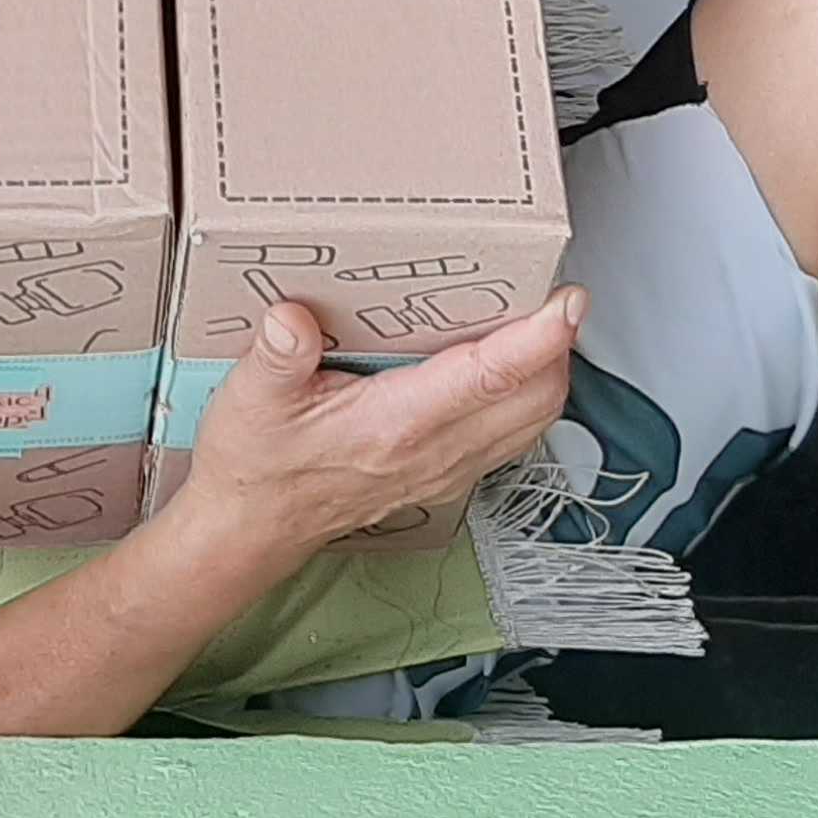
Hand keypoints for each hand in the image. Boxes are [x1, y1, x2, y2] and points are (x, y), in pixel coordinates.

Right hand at [186, 292, 584, 550]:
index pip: (490, 378)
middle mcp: (435, 451)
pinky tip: (509, 366)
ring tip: (537, 321)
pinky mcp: (450, 474)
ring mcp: (449, 468)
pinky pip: (515, 435)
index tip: (566, 302)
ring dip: (549, 370)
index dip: (539, 338)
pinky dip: (529, 396)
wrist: (254, 526)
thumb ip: (276, 354)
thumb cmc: (258, 464)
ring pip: (534, 419)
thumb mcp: (251, 398)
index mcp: (395, 425)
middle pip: (536, 398)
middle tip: (550, 291)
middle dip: (558, 344)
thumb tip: (293, 318)